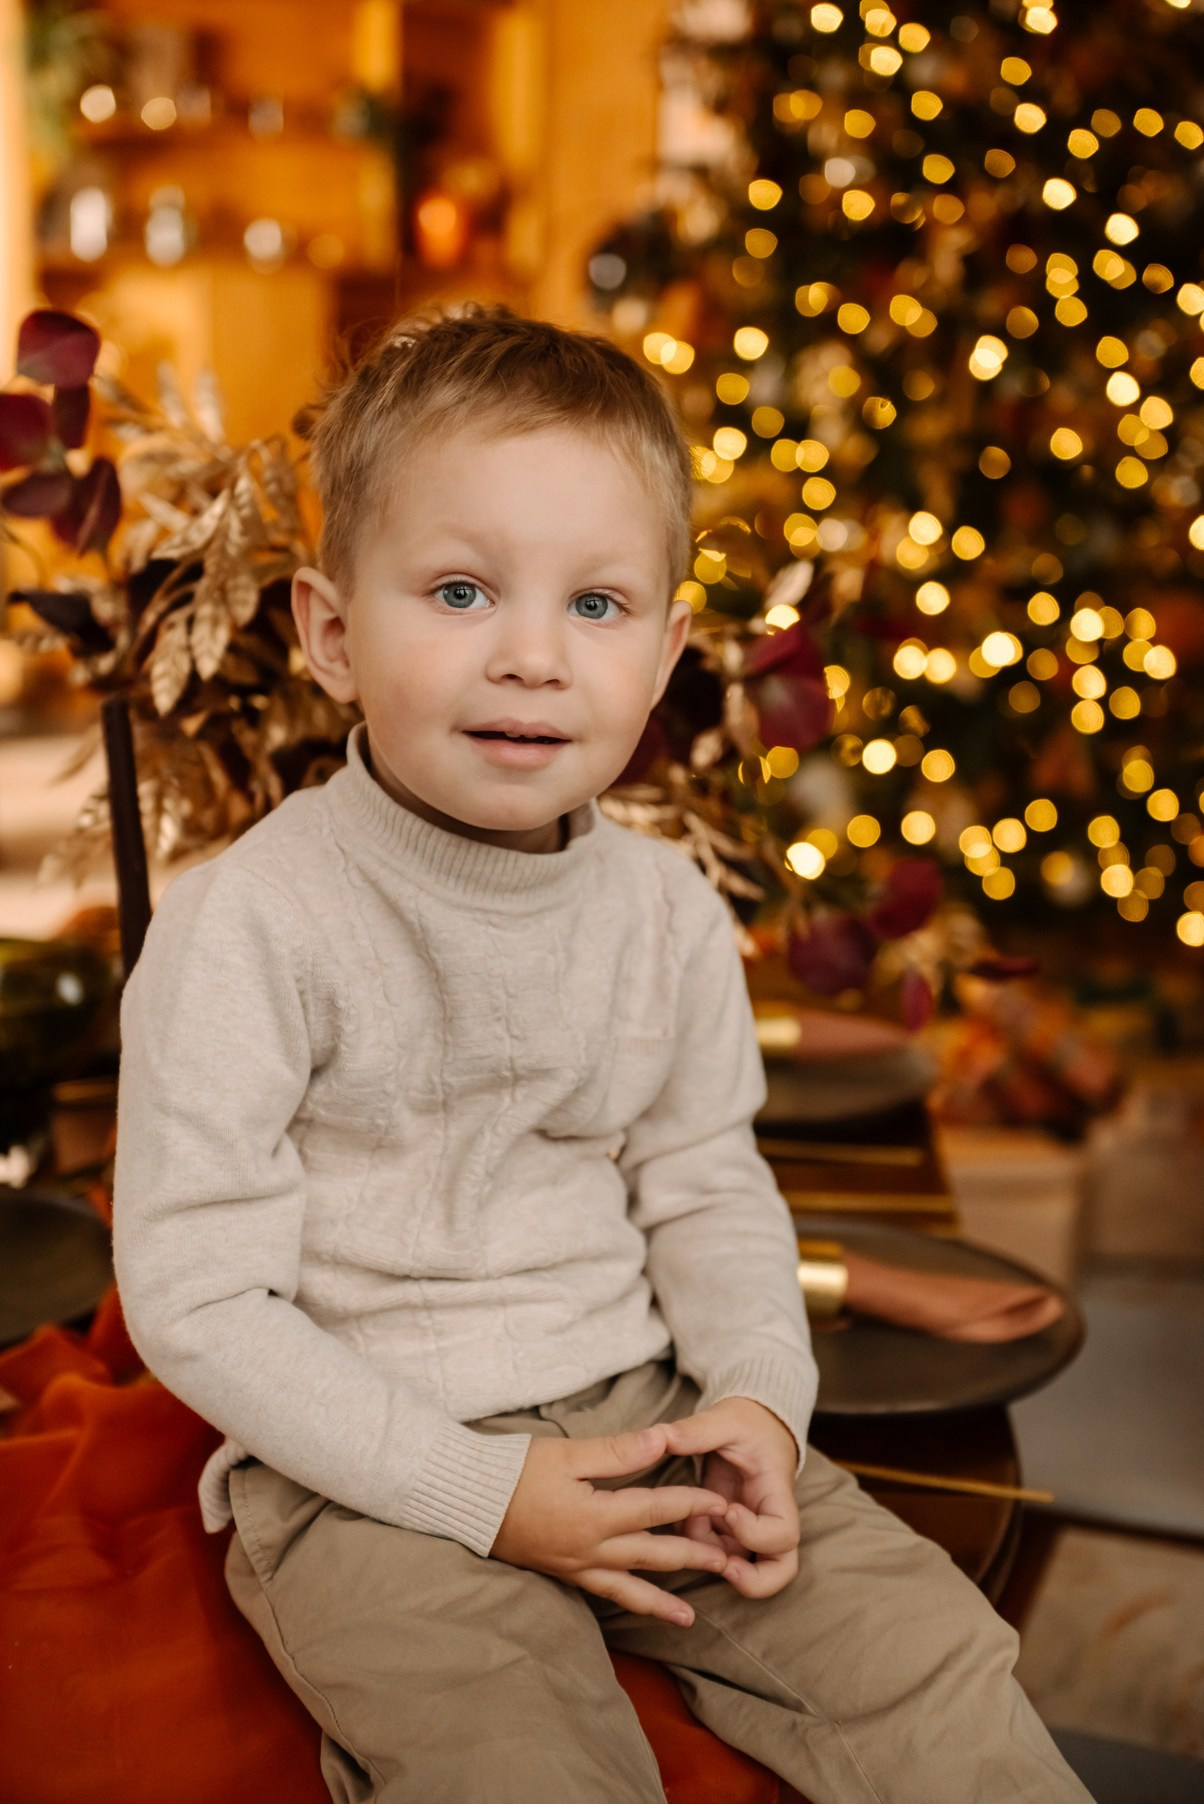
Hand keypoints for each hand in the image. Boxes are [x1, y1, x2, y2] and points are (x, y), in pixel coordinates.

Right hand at [491, 1425, 730, 1626]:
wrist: (469, 1500)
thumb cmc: (515, 1471)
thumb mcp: (567, 1453)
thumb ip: (617, 1451)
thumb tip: (662, 1440)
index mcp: (595, 1516)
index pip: (656, 1510)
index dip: (691, 1503)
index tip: (721, 1501)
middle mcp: (591, 1550)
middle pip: (653, 1555)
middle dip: (693, 1556)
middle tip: (729, 1561)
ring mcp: (577, 1567)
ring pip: (630, 1588)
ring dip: (663, 1601)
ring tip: (691, 1618)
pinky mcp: (564, 1573)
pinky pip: (605, 1594)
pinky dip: (629, 1603)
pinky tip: (642, 1607)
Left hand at [660, 1398, 799, 1599]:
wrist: (753, 1424)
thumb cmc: (747, 1422)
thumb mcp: (725, 1419)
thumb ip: (696, 1430)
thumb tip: (659, 1436)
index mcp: (777, 1493)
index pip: (783, 1534)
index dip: (756, 1534)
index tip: (729, 1510)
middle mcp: (769, 1519)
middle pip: (780, 1570)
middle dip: (752, 1581)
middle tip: (721, 1567)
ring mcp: (750, 1529)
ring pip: (744, 1569)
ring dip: (712, 1559)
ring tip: (689, 1529)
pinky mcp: (730, 1530)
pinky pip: (716, 1553)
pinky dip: (696, 1544)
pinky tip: (683, 1519)